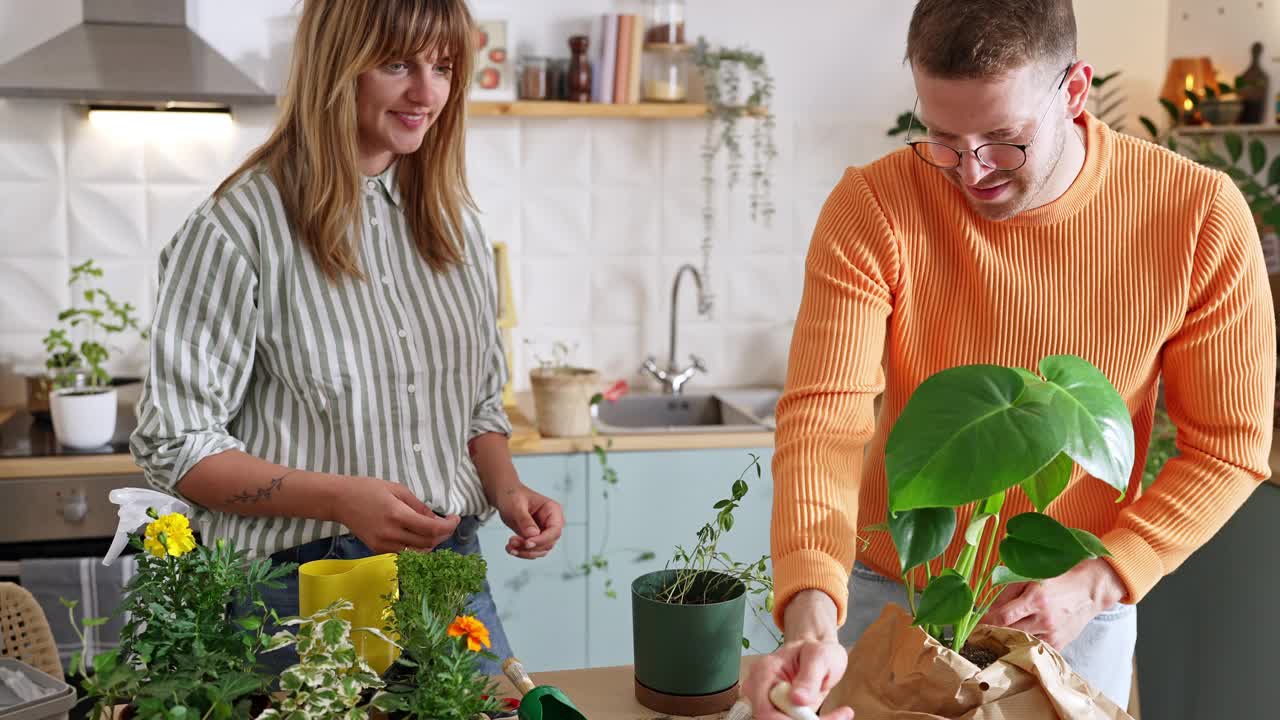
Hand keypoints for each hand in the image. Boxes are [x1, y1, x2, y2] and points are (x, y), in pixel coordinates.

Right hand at [330, 475, 459, 553]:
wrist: (340, 500)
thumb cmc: (369, 489)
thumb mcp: (398, 490)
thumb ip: (419, 506)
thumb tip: (437, 519)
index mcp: (398, 515)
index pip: (432, 529)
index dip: (449, 526)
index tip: (455, 518)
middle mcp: (391, 534)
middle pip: (428, 543)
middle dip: (443, 534)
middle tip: (447, 523)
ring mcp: (383, 545)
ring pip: (418, 553)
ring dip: (431, 543)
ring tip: (434, 530)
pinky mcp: (377, 551)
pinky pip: (404, 554)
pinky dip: (416, 547)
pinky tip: (418, 536)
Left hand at [493, 483, 563, 558]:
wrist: (505, 498)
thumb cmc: (513, 496)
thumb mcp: (516, 505)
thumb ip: (524, 519)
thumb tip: (533, 534)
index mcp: (552, 510)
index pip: (554, 530)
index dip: (542, 539)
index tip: (527, 543)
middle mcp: (551, 522)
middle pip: (548, 543)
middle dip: (530, 546)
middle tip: (513, 542)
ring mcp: (544, 532)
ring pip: (540, 550)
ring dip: (524, 551)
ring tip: (510, 545)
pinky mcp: (535, 539)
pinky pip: (532, 551)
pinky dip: (521, 552)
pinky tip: (510, 548)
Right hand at [742, 590, 853, 719]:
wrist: (816, 656)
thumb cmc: (816, 651)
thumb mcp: (819, 656)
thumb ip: (809, 677)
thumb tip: (797, 699)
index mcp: (763, 672)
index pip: (766, 710)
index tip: (817, 718)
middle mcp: (759, 690)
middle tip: (837, 717)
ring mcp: (767, 703)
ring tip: (839, 715)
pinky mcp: (778, 712)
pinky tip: (834, 716)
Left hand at [982, 558, 1126, 649]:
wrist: (1090, 590)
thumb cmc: (1058, 579)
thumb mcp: (1030, 577)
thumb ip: (1008, 593)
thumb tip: (987, 609)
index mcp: (1036, 598)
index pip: (1003, 617)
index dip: (986, 622)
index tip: (975, 625)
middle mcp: (1045, 619)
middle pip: (1010, 632)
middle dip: (993, 632)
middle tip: (981, 632)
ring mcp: (1053, 634)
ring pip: (1021, 642)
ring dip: (1007, 639)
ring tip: (997, 636)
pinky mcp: (1060, 644)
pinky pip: (1035, 649)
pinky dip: (1024, 645)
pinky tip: (1017, 640)